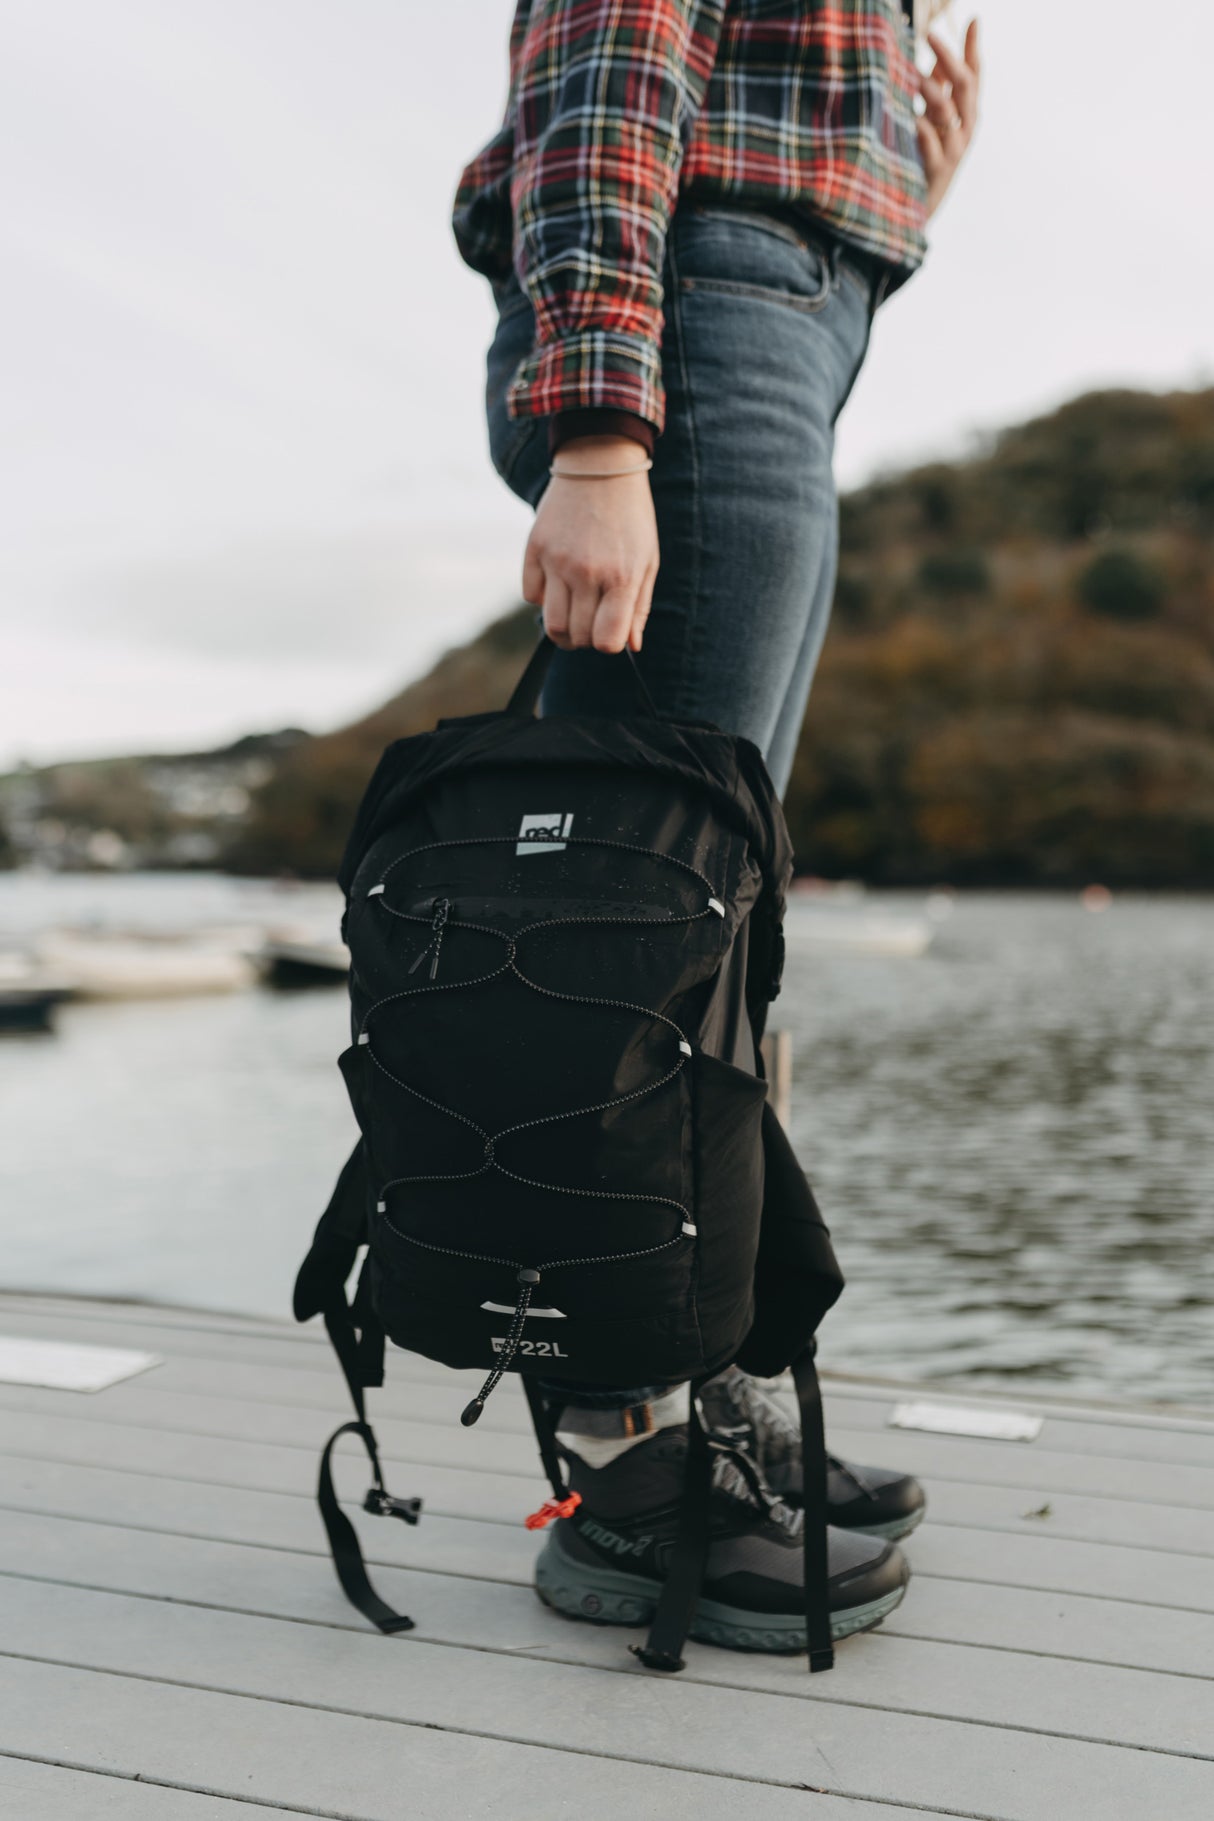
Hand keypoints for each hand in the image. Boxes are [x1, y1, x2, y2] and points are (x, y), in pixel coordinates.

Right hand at [521, 435, 658, 653]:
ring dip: (562, 628)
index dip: (608, 644)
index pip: (607, 642)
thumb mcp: (647, 560)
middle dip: (585, 638)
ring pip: (551, 624)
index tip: (610, 631)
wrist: (600, 465)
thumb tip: (631, 646)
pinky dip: (543, 597)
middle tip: (592, 621)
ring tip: (573, 612)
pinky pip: (531, 595)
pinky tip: (558, 581)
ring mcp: (556, 561)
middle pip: (576, 637)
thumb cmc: (630, 517)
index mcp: (621, 578)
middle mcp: (586, 573)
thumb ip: (638, 607)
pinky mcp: (534, 549)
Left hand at [917, 18, 980, 219]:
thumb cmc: (924, 159)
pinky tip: (910, 115)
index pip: (975, 75)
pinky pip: (930, 144)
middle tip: (930, 34)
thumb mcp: (932, 119)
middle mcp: (966, 129)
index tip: (973, 19)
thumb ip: (936, 88)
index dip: (973, 48)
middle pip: (965, 85)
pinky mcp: (937, 170)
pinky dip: (921, 128)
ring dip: (930, 88)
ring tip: (911, 71)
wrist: (919, 209)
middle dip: (950, 58)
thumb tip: (935, 53)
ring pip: (947, 111)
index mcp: (967, 114)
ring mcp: (954, 150)